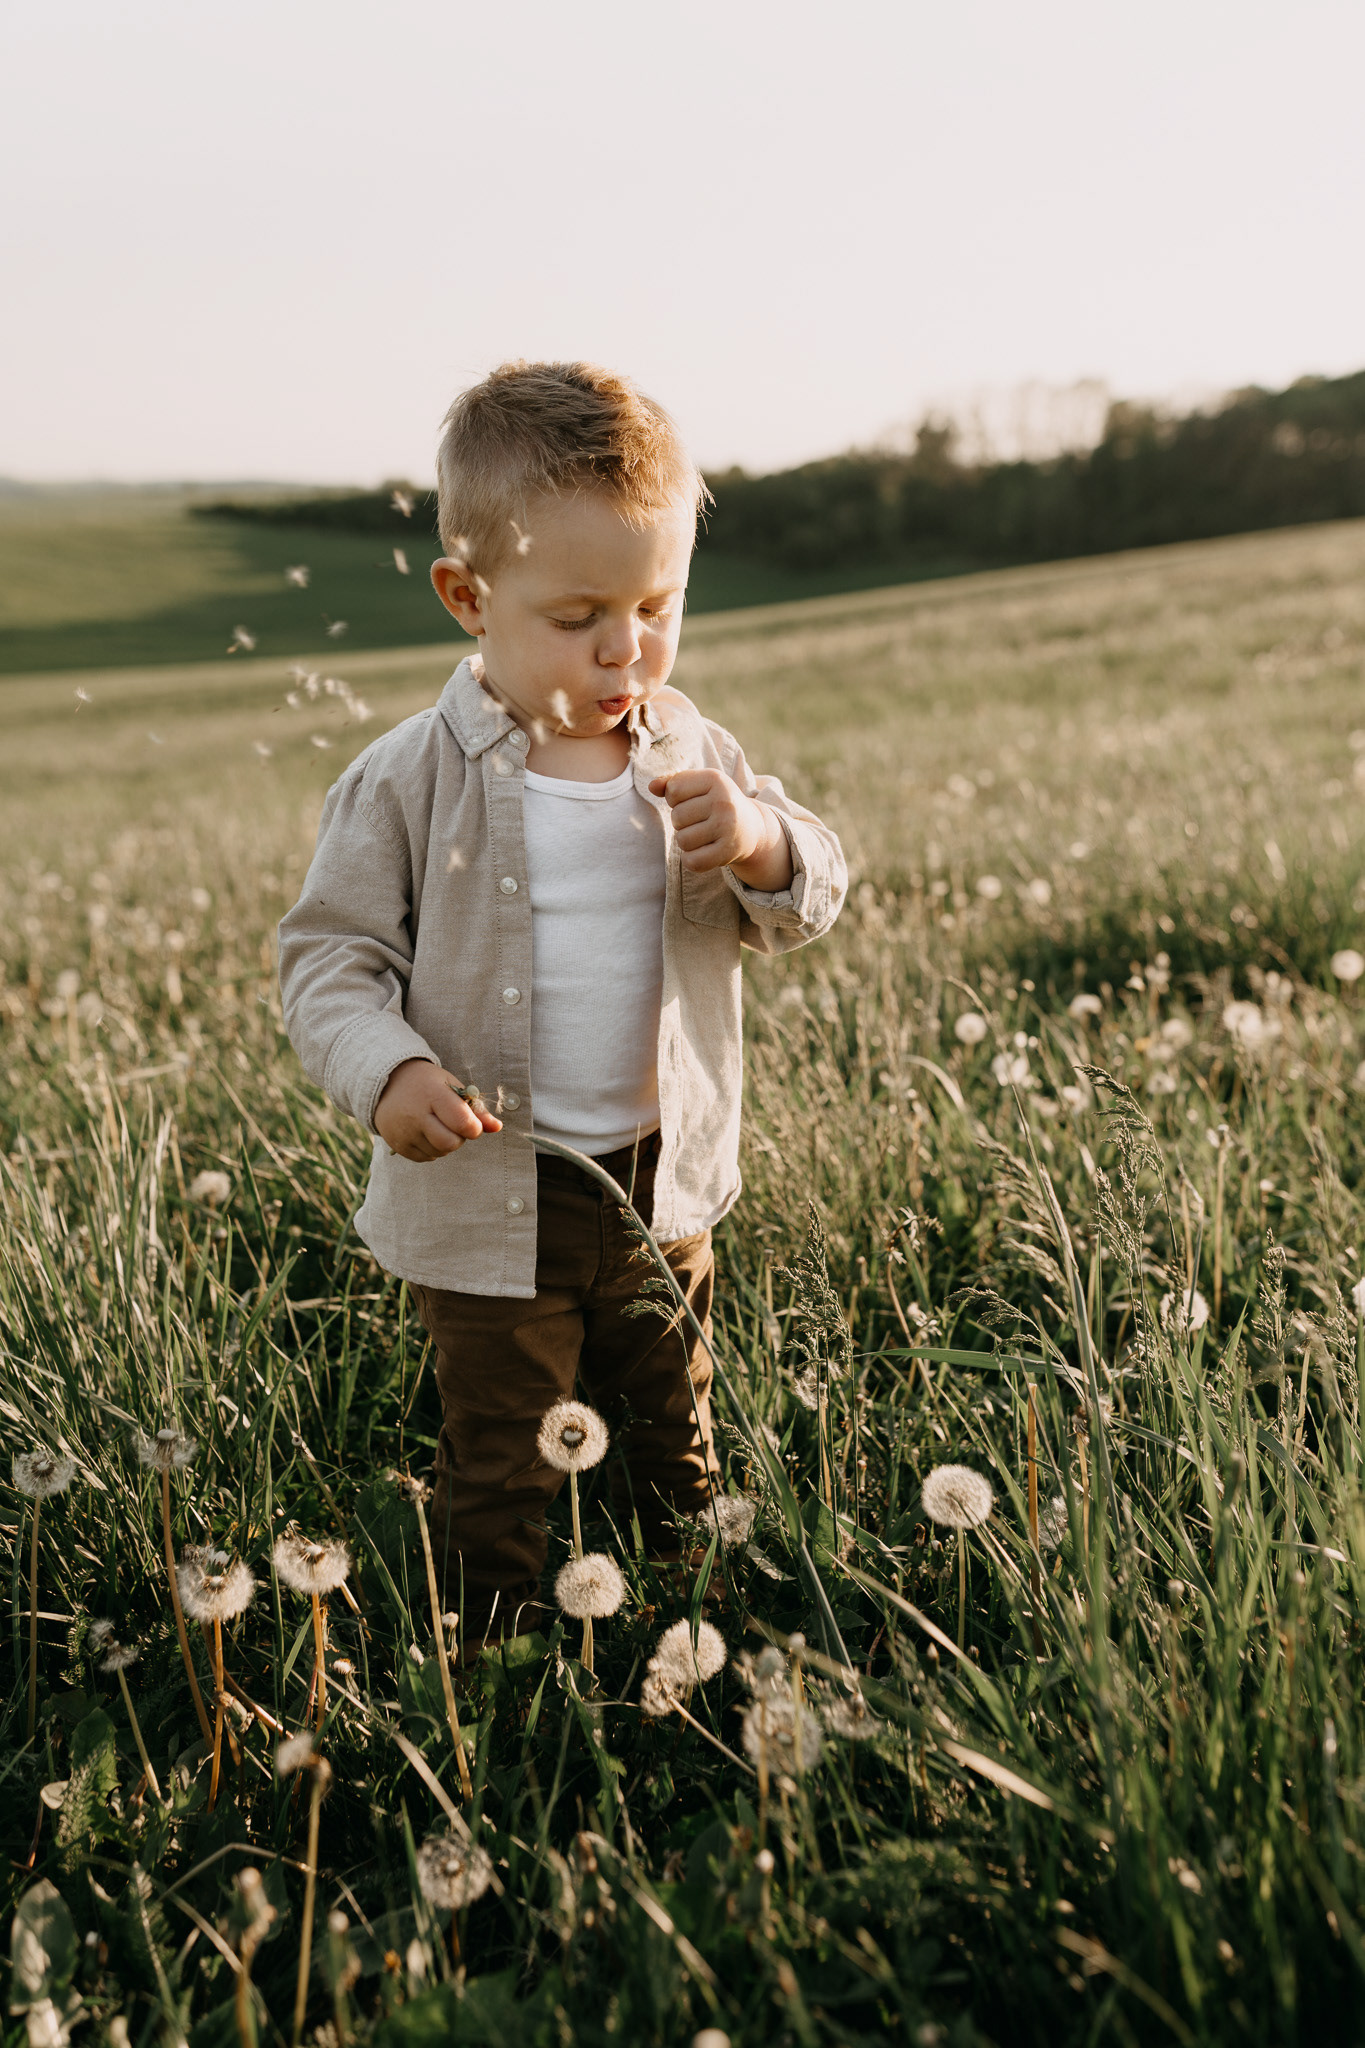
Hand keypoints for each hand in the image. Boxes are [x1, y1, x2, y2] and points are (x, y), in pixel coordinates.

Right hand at [374, 1060, 502, 1161]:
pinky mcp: (398, 1146)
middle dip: (460, 1138)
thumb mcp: (451, 1087)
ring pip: (440, 1153)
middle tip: (454, 1124)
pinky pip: (427, 1158)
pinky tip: (426, 1132)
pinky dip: (432, 1149)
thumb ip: (475, 1109)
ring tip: (437, 1124)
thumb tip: (497, 1127)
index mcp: (433, 1095)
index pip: (462, 1123)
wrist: (387, 1084)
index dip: (474, 1127)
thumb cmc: (427, 1084)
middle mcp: (416, 1115)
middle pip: (451, 1144)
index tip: (471, 1122)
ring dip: (446, 1143)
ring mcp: (405, 1133)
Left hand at [648, 768, 793, 889]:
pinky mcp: (728, 852)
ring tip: (703, 836)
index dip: (676, 799)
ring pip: (682, 840)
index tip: (693, 801)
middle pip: (677, 817)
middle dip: (682, 822)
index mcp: (715, 779)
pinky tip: (703, 852)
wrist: (752, 828)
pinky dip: (691, 860)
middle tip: (700, 821)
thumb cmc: (717, 803)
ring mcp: (727, 827)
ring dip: (687, 841)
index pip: (673, 790)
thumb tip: (651, 787)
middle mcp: (723, 801)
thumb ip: (672, 783)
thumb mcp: (700, 786)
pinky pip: (692, 861)